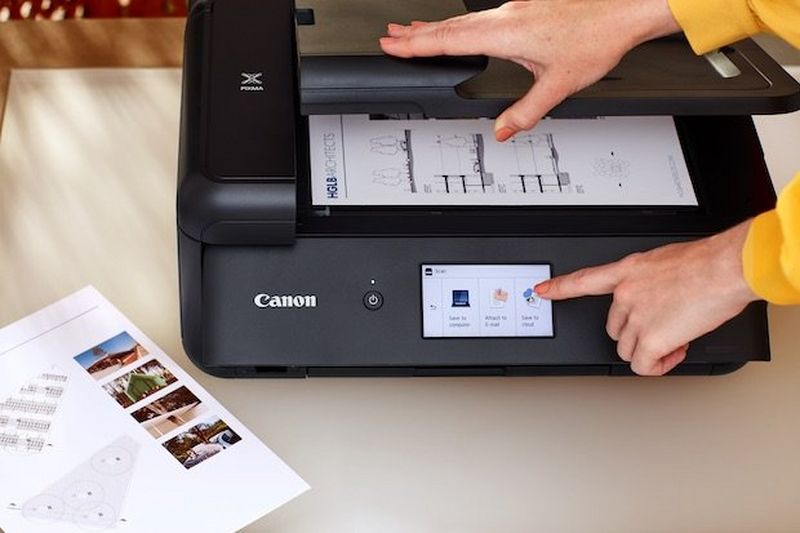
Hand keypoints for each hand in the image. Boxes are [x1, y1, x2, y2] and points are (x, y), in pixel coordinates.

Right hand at [380, 0, 680, 140]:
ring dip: (434, 26)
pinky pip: (479, 16)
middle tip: (390, 37)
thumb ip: (526, 112)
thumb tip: (503, 130)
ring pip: (463, 19)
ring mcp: (514, 8)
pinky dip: (458, 23)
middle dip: (416, 33)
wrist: (623, 9)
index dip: (417, 45)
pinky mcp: (524, 7)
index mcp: (506, 32)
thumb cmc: (596, 38)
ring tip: (412, 31)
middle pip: (449, 25)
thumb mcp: (558, 85)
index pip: (449, 40)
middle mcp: (506, 16)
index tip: (392, 45)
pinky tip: (459, 28)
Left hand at [534, 222, 758, 375]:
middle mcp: (625, 293)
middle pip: (615, 328)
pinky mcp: (651, 338)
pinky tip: (673, 354)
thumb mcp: (669, 262)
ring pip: (628, 349)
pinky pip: (643, 365)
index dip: (560, 288)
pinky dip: (658, 366)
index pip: (584, 280)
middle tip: (665, 329)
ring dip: (650, 350)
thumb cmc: (709, 263)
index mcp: (628, 270)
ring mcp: (635, 316)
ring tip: (676, 340)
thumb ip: (654, 281)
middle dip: (637, 334)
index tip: (541, 291)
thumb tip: (662, 299)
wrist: (726, 267)